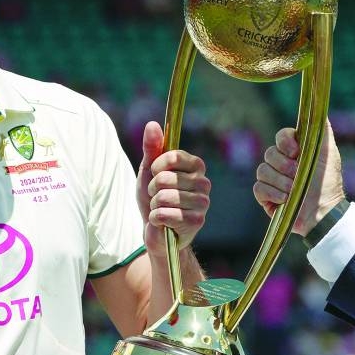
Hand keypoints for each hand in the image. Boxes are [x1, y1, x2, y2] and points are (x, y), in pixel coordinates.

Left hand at [136, 121, 210, 255]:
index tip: (155, 174)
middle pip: (164, 178)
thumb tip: (152, 124)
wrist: (157, 230)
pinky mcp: (197, 221)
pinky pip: (164, 214)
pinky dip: (155, 218)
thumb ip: (152, 148)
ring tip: (161, 209)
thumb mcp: (149, 170)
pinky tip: (163, 222)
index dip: (156, 166)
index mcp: (196, 166)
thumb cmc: (154, 197)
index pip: (171, 156)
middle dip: (153, 189)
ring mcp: (203, 203)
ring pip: (163, 197)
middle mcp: (204, 182)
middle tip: (157, 196)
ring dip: (154, 205)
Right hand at [253, 120, 345, 235]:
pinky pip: (258, 188)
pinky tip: (286, 199)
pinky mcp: (265, 197)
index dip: (285, 142)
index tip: (296, 151)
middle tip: (298, 174)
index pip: (281, 136)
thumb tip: (318, 107)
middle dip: (285, 166)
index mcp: (294, 150)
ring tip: (295, 190)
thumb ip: (323, 129)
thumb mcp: (328, 151)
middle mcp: (281, 163)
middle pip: (269, 154)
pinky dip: (272, 193)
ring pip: (263, 171)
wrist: (324, 211)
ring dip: (281, 182)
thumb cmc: (328, 181)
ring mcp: (272, 180)